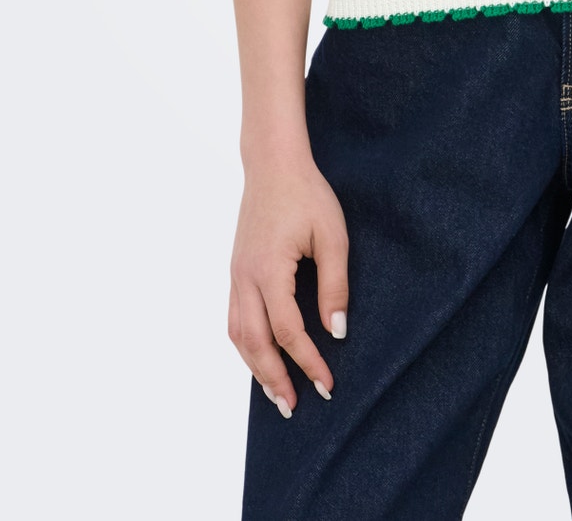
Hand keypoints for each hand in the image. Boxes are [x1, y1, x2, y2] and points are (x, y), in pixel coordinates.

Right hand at [228, 155, 349, 414]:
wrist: (272, 165)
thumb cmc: (307, 195)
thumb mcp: (332, 236)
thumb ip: (335, 285)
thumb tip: (337, 332)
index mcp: (269, 270)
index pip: (287, 330)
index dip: (307, 361)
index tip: (327, 384)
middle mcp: (245, 278)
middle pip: (254, 343)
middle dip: (274, 378)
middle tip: (294, 406)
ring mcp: (235, 275)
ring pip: (238, 335)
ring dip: (255, 368)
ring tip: (276, 393)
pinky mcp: (235, 271)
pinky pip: (235, 319)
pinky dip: (246, 345)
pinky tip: (261, 358)